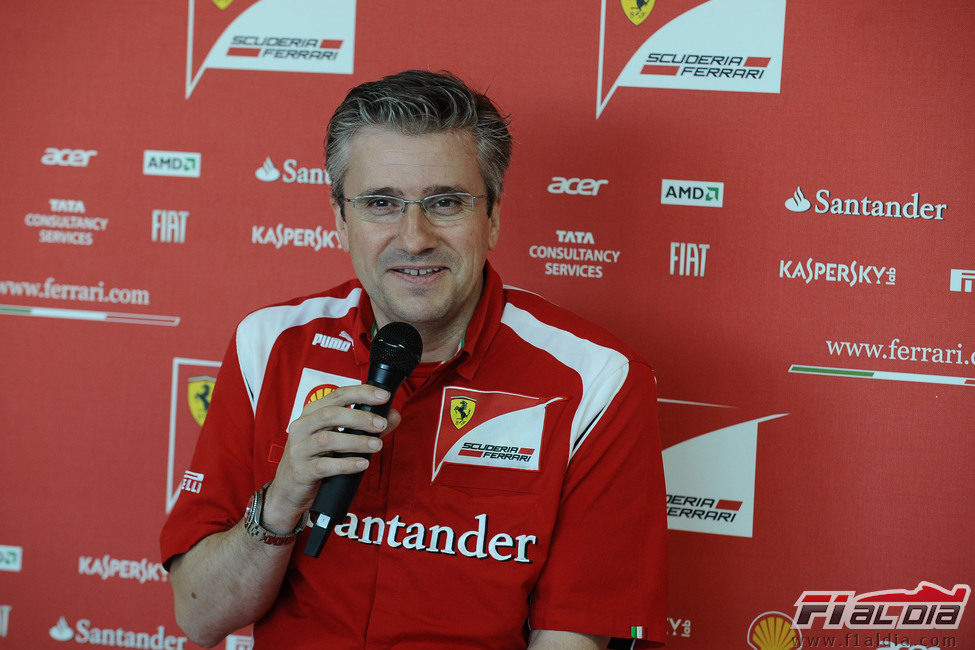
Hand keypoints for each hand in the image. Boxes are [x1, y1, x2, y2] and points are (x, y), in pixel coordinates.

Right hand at [262, 384, 400, 533]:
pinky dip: (346, 464)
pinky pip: (324, 466)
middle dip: (360, 418)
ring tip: (377, 445)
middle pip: (331, 414)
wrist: (289, 491)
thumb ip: (366, 427)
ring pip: (328, 439)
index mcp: (311, 413)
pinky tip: (362, 463)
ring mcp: (299, 449)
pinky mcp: (301, 471)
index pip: (337, 395)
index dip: (361, 393)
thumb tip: (393, 416)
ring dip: (356, 441)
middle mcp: (302, 427)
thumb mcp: (339, 440)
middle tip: (381, 425)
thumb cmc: (316, 460)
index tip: (383, 396)